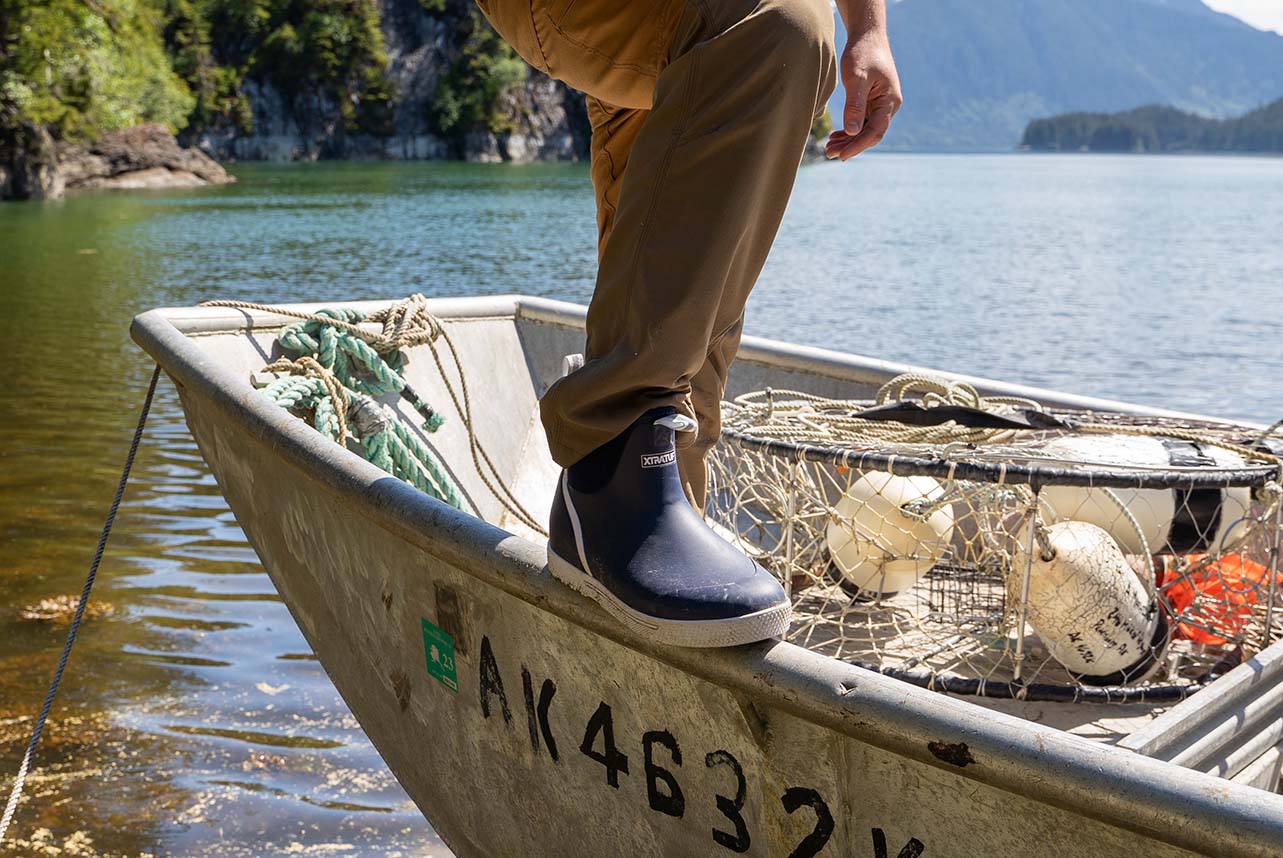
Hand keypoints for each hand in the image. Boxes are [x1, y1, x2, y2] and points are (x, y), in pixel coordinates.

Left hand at [826, 32, 902, 160]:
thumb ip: (854, 105)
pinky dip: (850, 129)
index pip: (875, 132)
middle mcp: (889, 105)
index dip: (857, 146)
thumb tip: (853, 132)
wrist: (867, 35)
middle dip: (851, 145)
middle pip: (870, 134)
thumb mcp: (856, 78)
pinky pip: (862, 121)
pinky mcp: (872, 101)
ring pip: (865, 129)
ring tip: (829, 147)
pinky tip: (836, 135)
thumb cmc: (862, 53)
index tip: (841, 156)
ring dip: (848, 140)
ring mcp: (881, 104)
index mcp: (890, 101)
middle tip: (829, 154)